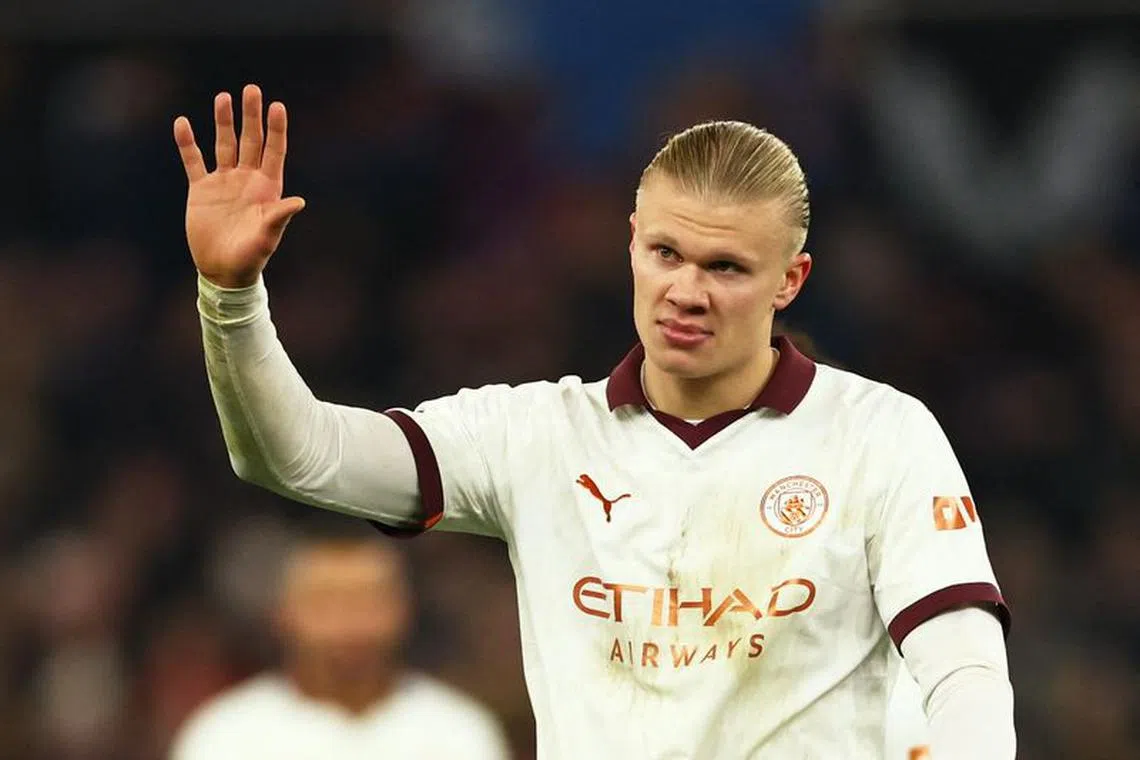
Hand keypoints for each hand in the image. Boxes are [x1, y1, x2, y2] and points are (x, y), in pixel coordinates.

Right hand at [174, 84, 305, 287]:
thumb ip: (279, 217)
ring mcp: (224, 182)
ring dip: (223, 122)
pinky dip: (187, 143)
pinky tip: (182, 122)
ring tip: (222, 97)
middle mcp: (247, 179)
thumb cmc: (251, 257)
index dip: (276, 129)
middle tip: (251, 89)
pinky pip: (193, 161)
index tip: (278, 106)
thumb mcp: (266, 237)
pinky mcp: (201, 189)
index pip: (274, 151)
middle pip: (250, 141)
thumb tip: (299, 202)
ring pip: (224, 144)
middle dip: (251, 116)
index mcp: (267, 188)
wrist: (222, 271)